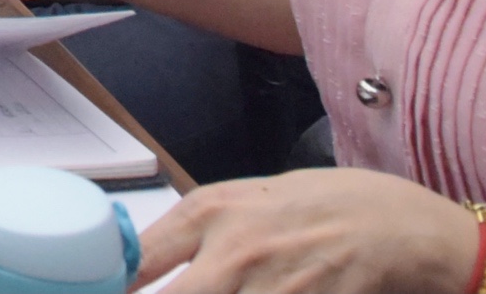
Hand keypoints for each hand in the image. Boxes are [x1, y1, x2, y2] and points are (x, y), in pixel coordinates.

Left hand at [131, 170, 485, 292]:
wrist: (396, 223)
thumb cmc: (317, 206)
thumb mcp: (245, 202)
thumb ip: (193, 234)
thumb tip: (137, 265)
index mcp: (208, 213)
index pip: (136, 263)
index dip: (110, 288)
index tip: (89, 291)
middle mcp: (234, 250)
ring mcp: (275, 284)